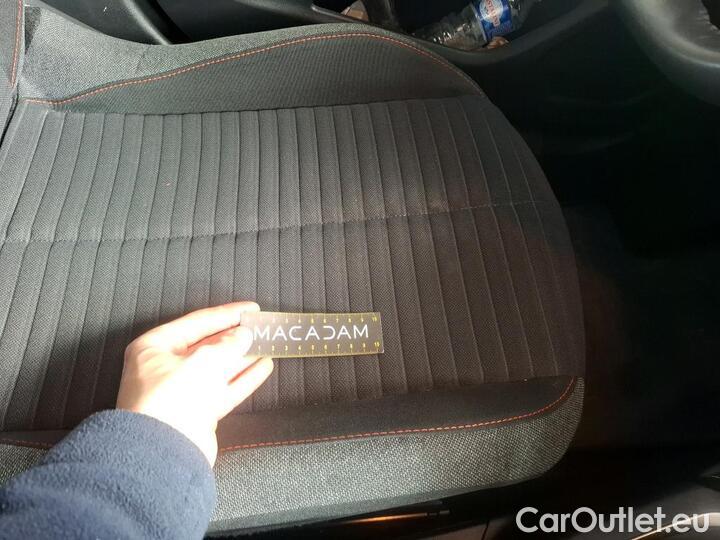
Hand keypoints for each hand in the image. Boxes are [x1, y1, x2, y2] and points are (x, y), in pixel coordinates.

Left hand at [116, 302, 273, 465]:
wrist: (163, 452)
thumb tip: (243, 335)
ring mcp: (182, 392)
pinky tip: (264, 367)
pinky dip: (244, 378)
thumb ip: (228, 344)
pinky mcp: (197, 413)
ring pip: (218, 368)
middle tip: (262, 327)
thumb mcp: (204, 360)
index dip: (227, 314)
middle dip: (236, 337)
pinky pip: (224, 389)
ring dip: (244, 356)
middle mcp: (165, 367)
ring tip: (268, 344)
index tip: (251, 309)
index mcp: (154, 347)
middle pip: (208, 345)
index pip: (197, 322)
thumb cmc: (173, 398)